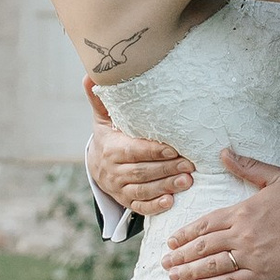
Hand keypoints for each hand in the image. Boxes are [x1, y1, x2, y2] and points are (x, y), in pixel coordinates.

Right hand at [84, 91, 191, 221]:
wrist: (97, 163)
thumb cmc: (109, 135)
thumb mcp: (103, 117)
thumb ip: (101, 99)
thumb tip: (90, 73)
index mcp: (111, 148)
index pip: (133, 150)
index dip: (153, 151)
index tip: (173, 148)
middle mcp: (113, 170)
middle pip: (141, 171)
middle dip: (166, 169)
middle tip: (190, 165)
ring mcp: (119, 188)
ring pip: (143, 190)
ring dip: (166, 186)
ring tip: (188, 181)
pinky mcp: (126, 201)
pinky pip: (140, 207)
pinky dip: (154, 206)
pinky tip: (171, 202)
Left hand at [160, 153, 279, 279]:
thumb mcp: (276, 177)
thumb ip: (248, 167)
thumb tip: (224, 153)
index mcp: (242, 212)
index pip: (206, 224)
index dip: (186, 233)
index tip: (171, 241)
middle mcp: (241, 235)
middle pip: (203, 246)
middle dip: (181, 255)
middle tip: (165, 262)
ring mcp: (250, 257)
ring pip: (212, 265)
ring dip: (189, 272)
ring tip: (173, 276)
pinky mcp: (262, 275)